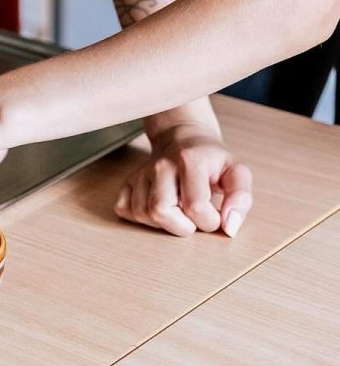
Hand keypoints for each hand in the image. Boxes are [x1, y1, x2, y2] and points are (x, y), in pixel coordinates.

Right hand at [114, 123, 252, 237]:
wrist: (183, 137)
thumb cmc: (211, 160)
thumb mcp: (236, 172)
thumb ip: (241, 199)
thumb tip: (229, 228)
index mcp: (189, 160)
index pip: (195, 207)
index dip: (210, 222)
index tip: (215, 215)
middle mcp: (160, 164)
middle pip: (160, 211)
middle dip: (182, 227)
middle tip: (194, 219)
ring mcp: (141, 172)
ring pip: (141, 213)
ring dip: (163, 224)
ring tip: (178, 213)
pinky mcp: (128, 180)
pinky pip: (124, 208)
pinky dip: (140, 217)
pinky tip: (159, 209)